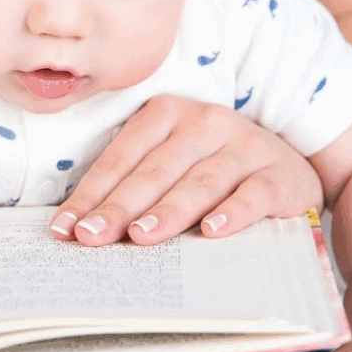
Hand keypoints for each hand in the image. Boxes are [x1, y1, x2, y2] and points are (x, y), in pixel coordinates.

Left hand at [48, 94, 322, 245]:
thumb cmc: (212, 168)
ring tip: (140, 236)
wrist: (288, 168)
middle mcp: (204, 122)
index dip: (90, 194)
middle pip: (153, 171)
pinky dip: (232, 213)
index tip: (64, 228)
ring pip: (199, 182)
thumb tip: (83, 228)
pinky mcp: (279, 174)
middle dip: (119, 207)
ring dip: (168, 211)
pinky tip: (210, 232)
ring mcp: (244, 145)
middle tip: (92, 237)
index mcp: (166, 114)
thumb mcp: (171, 165)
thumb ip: (134, 186)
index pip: (120, 158)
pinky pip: (252, 194)